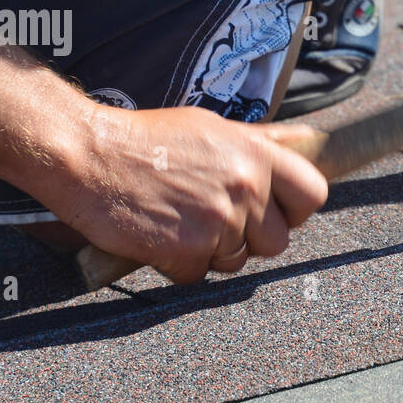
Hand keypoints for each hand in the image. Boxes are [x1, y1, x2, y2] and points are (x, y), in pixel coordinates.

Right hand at [37, 105, 327, 283]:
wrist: (89, 155)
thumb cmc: (147, 140)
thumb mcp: (212, 128)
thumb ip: (256, 146)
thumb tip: (302, 145)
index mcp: (256, 154)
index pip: (313, 193)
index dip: (295, 209)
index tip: (276, 212)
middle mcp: (244, 188)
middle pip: (277, 241)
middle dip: (250, 239)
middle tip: (215, 220)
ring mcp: (217, 222)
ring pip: (236, 261)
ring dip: (211, 251)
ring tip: (180, 220)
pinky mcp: (187, 252)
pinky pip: (198, 275)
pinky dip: (178, 264)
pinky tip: (159, 235)